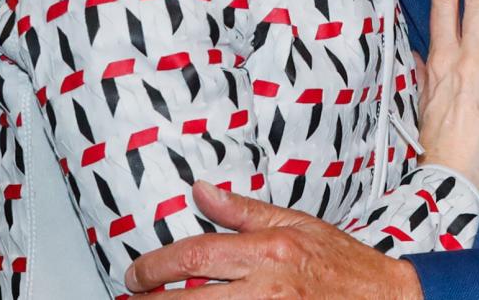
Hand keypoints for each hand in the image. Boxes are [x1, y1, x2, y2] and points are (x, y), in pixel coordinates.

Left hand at [124, 181, 422, 297]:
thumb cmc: (345, 264)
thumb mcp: (297, 224)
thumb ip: (245, 211)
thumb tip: (201, 190)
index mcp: (269, 251)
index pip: (197, 254)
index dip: (157, 266)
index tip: (138, 272)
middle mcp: (267, 287)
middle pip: (190, 299)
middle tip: (134, 297)